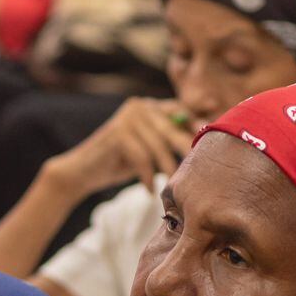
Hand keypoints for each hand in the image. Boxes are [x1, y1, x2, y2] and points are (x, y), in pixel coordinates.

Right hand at [45, 97, 194, 199]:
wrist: (82, 171)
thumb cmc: (120, 162)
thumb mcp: (148, 148)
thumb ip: (168, 140)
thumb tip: (202, 144)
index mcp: (148, 106)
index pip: (179, 110)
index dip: (196, 117)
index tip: (212, 122)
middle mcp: (139, 106)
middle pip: (172, 129)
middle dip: (187, 148)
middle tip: (201, 167)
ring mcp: (127, 118)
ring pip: (158, 147)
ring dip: (167, 169)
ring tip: (173, 187)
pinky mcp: (118, 133)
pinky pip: (142, 158)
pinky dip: (147, 176)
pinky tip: (149, 190)